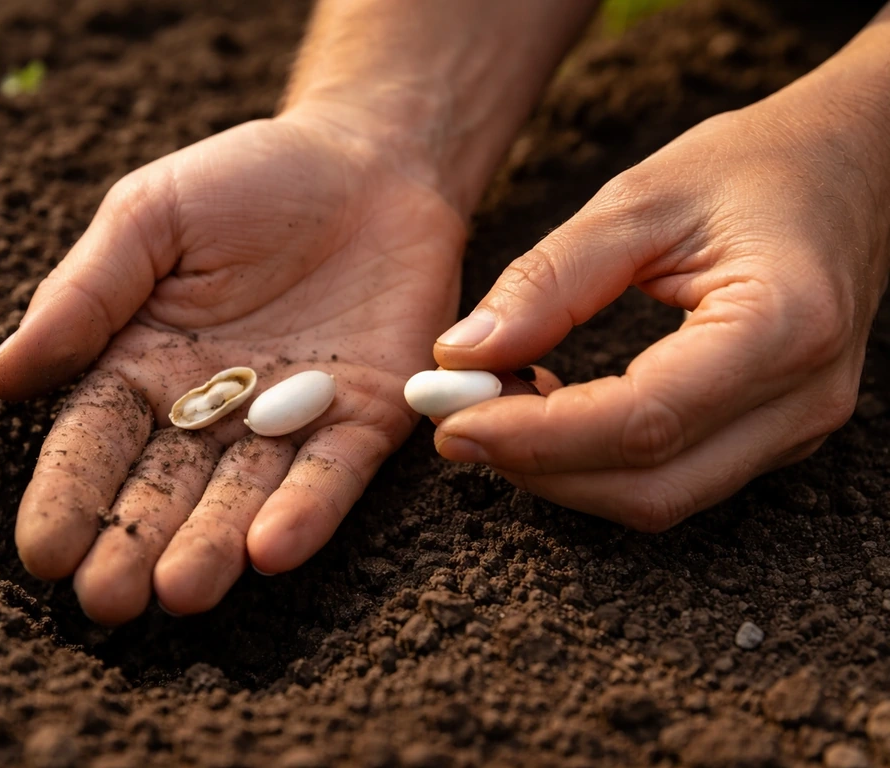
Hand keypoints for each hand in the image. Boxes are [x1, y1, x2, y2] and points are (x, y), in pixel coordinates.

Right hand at [0, 110, 465, 624]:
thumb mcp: (150, 219)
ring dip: (215, 544)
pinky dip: (307, 509)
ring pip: (246, 495)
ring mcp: (292, 421)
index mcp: (146, 366)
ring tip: (183, 591)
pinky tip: (272, 549)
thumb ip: (85, 295)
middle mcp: (214, 409)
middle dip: (137, 541)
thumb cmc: (247, 184)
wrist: (366, 165)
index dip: (69, 495)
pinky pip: (334, 473)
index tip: (45, 550)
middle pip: (167, 487)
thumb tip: (1, 377)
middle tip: (110, 599)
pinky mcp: (367, 419)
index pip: (97, 441)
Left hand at [431, 86, 889, 531]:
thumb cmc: (755, 168)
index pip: (641, 421)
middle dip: (535, 466)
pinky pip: (672, 478)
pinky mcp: (775, 436)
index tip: (451, 420)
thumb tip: (463, 353)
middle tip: (456, 419)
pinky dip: (595, 463)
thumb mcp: (641, 199)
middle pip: (648, 485)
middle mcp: (803, 398)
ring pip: (657, 498)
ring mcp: (798, 429)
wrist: (853, 168)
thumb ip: (549, 279)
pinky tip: (548, 415)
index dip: (534, 437)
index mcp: (783, 325)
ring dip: (560, 471)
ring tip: (495, 409)